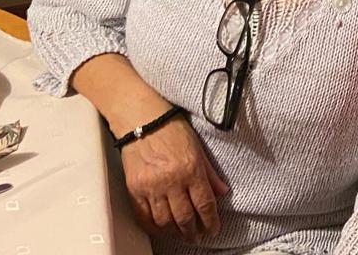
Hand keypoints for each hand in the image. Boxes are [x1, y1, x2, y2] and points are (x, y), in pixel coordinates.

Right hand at [120, 114, 229, 241]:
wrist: (143, 120)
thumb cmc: (172, 129)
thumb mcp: (199, 148)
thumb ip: (211, 173)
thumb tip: (222, 192)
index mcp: (191, 169)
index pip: (205, 204)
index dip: (211, 222)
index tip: (213, 230)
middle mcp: (171, 181)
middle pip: (185, 217)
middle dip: (193, 231)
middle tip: (198, 236)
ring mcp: (151, 187)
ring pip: (165, 221)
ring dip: (175, 231)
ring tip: (182, 233)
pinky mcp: (134, 189)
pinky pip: (144, 216)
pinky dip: (154, 227)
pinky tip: (162, 228)